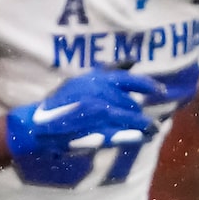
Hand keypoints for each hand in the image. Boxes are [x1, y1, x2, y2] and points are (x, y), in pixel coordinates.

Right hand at [2, 72, 165, 184]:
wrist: (38, 126)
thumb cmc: (58, 103)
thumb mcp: (79, 81)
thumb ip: (106, 73)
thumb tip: (132, 62)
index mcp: (97, 80)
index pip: (132, 80)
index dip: (150, 86)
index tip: (160, 91)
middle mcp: (102, 96)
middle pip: (132, 104)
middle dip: (138, 113)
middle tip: (145, 120)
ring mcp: (101, 116)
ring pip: (133, 120)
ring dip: (144, 126)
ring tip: (152, 130)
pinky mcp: (99, 133)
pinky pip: (125, 135)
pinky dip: (136, 136)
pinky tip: (144, 137)